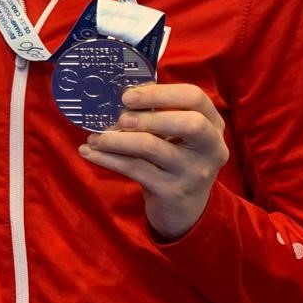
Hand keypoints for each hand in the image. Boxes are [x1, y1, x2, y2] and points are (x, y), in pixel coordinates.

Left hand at [77, 82, 228, 240]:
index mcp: (213, 124)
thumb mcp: (177, 135)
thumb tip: (119, 96)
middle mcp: (210, 148)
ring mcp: (192, 172)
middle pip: (188, 123)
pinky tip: (89, 152)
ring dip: (118, 139)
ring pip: (152, 147)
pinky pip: (134, 169)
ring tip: (96, 137)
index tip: (128, 95)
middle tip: (120, 118)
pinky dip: (107, 158)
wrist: (184, 209)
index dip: (160, 93)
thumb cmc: (175, 159)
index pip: (195, 97)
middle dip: (148, 116)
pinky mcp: (171, 191)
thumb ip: (158, 113)